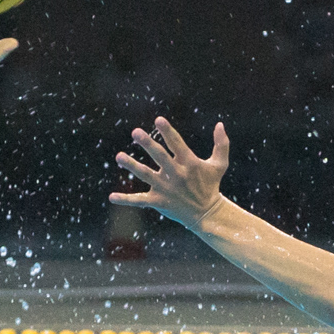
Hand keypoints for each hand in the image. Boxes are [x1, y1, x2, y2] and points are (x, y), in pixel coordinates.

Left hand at [110, 117, 229, 230]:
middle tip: (136, 132)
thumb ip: (221, 144)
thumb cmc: (211, 185)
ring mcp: (166, 189)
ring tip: (119, 156)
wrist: (207, 213)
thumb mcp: (219, 164)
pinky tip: (112, 196)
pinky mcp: (158, 202)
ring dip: (132, 166)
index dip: (168, 132)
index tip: (158, 120)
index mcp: (189, 163)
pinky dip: (126, 199)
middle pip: (160, 157)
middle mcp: (176, 175)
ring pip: (146, 175)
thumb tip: (220, 124)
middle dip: (148, 144)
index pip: (177, 144)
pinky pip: (139, 200)